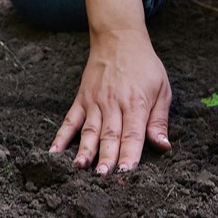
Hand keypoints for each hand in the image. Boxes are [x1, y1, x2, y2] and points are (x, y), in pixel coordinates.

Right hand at [48, 27, 171, 174]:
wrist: (118, 38)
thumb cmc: (144, 66)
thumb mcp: (162, 89)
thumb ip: (159, 120)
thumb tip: (163, 146)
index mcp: (136, 103)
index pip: (132, 134)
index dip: (129, 155)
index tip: (127, 174)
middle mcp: (113, 104)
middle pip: (109, 136)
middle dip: (106, 158)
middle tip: (103, 179)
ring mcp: (94, 101)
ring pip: (89, 130)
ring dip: (84, 150)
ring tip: (80, 168)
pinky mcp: (81, 99)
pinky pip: (70, 120)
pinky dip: (61, 136)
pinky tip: (54, 151)